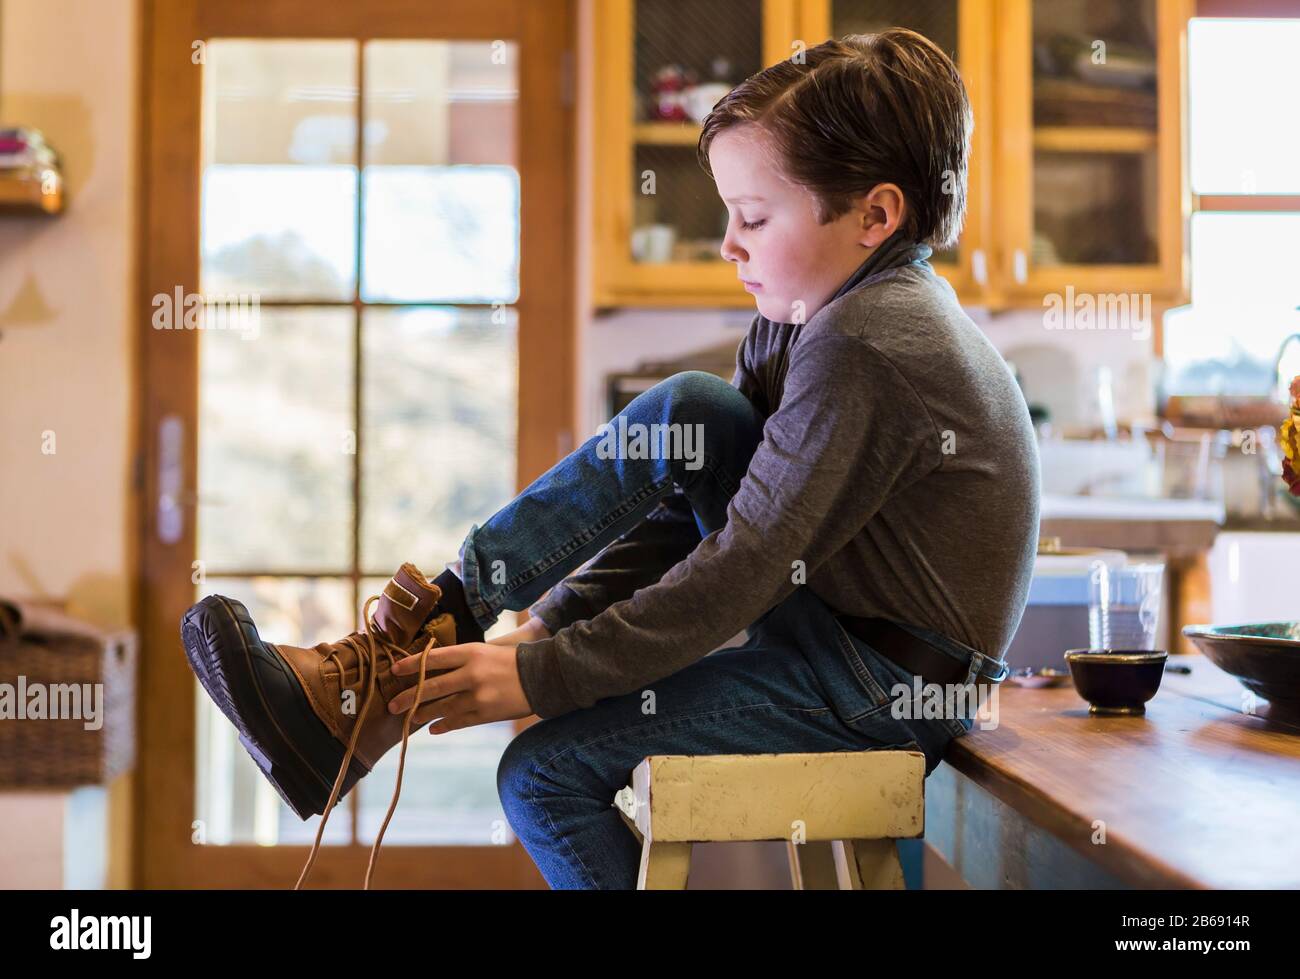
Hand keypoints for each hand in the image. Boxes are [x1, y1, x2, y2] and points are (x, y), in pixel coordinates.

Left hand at [387, 641, 532, 733]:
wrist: (542, 676)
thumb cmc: (511, 660)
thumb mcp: (486, 651)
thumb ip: (462, 659)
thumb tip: (433, 668)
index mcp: (471, 652)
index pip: (434, 658)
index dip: (412, 665)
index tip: (394, 670)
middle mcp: (472, 674)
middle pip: (432, 686)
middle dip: (409, 696)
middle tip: (392, 705)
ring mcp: (478, 696)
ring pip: (442, 707)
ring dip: (423, 713)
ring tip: (411, 718)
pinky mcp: (485, 713)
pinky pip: (458, 721)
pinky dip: (443, 725)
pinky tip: (433, 728)